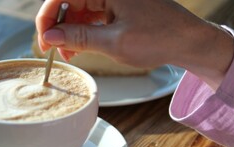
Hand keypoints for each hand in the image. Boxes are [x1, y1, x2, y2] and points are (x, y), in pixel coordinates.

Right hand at [36, 0, 233, 89]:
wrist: (189, 41)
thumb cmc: (159, 38)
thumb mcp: (114, 42)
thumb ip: (78, 38)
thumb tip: (49, 37)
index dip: (47, 18)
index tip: (44, 41)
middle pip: (68, 2)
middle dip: (59, 27)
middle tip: (54, 51)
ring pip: (78, 9)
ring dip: (70, 31)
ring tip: (69, 54)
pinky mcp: (117, 5)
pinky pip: (91, 14)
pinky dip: (83, 31)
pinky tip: (80, 47)